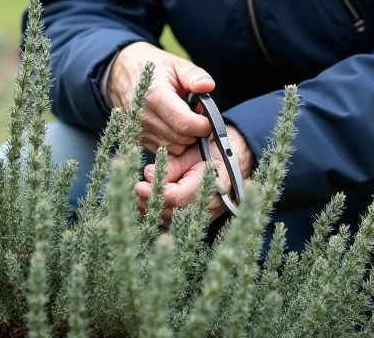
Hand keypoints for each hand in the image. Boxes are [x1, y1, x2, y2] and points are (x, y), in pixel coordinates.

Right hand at [108, 42, 214, 155]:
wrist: (121, 72)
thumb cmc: (153, 67)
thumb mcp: (176, 64)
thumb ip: (194, 75)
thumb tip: (208, 87)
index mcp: (154, 95)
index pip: (185, 124)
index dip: (203, 125)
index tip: (208, 117)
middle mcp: (143, 116)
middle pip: (181, 138)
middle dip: (196, 132)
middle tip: (198, 116)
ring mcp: (137, 129)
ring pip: (173, 148)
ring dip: (185, 138)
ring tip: (184, 119)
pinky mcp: (136, 138)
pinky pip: (163, 150)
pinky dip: (173, 142)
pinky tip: (173, 125)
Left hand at [134, 125, 253, 226]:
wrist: (239, 156)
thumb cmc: (216, 149)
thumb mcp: (194, 150)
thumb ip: (172, 164)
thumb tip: (149, 174)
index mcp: (211, 184)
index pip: (177, 197)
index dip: (155, 193)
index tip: (139, 185)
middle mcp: (210, 205)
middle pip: (173, 213)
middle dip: (151, 203)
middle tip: (135, 190)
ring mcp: (207, 216)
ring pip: (174, 223)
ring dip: (154, 212)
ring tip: (139, 198)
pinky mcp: (201, 220)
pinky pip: (178, 224)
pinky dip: (162, 217)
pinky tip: (149, 207)